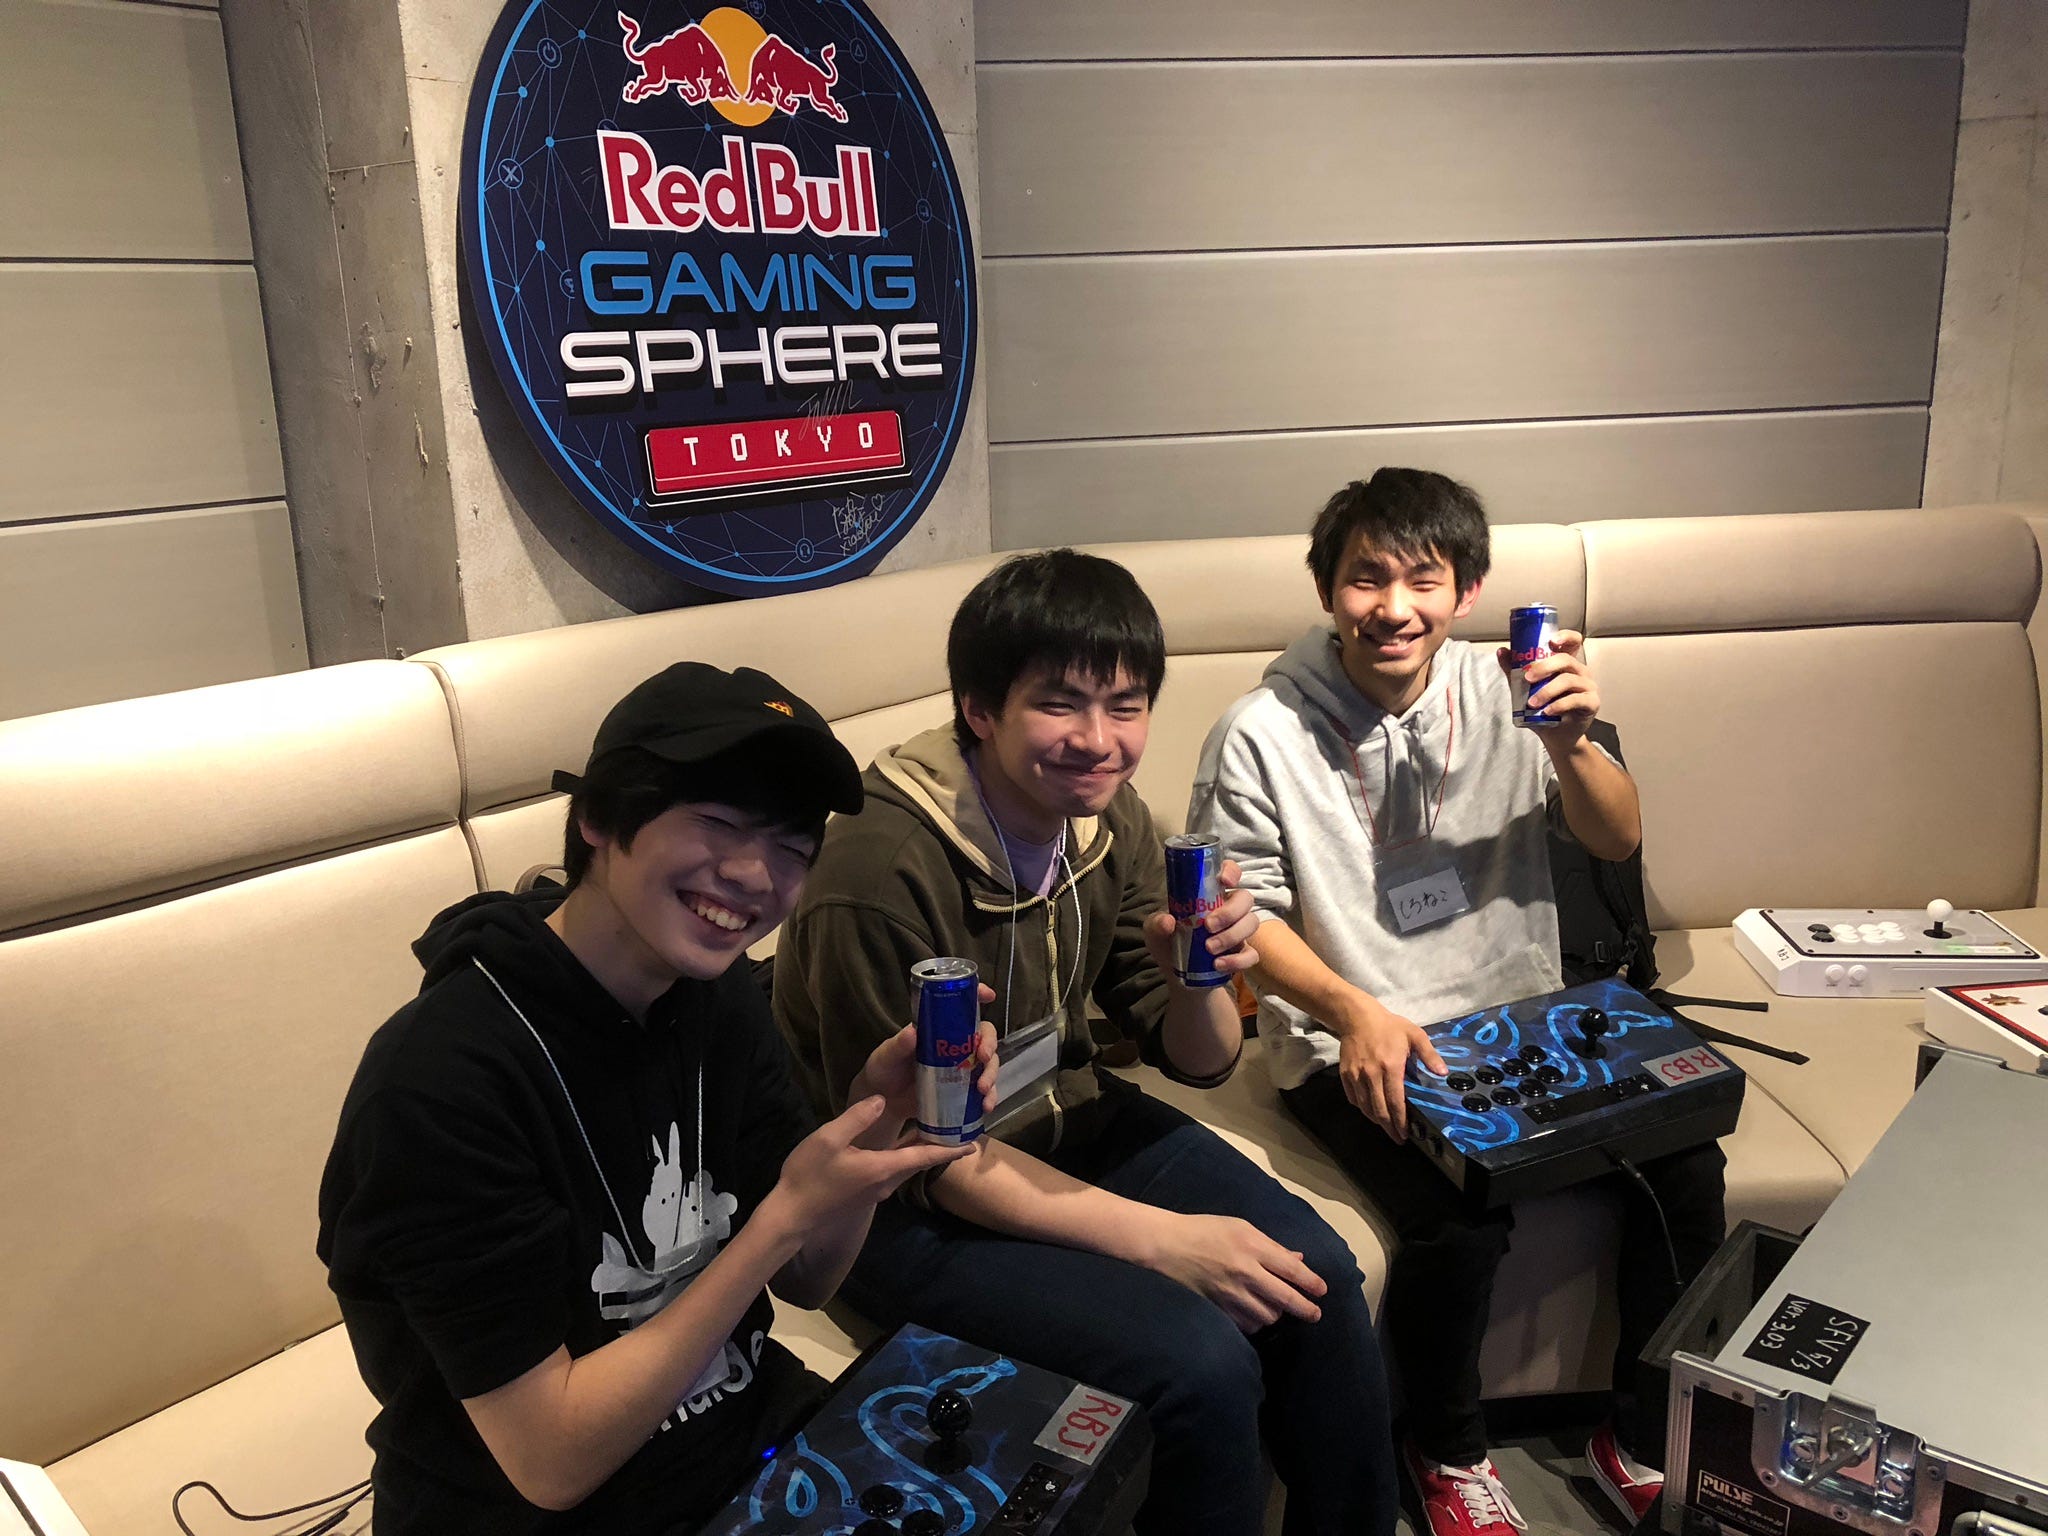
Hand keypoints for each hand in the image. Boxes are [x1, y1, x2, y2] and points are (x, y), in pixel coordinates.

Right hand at [763, 1096, 973, 1233]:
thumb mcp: (829, 1138)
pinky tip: (899, 1144)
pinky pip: (892, 1171)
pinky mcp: (864, 1194)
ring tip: (933, 1130)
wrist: (791, 1216)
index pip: (924, 1155)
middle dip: (940, 1146)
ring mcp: (875, 1191)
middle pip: (919, 1161)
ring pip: (906, 1167)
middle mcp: (885, 1182)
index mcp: (882, 1167)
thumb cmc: (809, 1176)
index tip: (973, 1143)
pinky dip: (904, 1156)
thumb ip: (857, 1117)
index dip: (950, 1149)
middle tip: (957, 1128)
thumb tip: (882, 1100)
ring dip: (921, 1151)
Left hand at [846, 990, 1000, 1137]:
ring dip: (992, 1074)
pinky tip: (986, 1106)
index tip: (989, 995)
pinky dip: (989, 1097)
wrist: (884, 1102)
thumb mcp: (887, 1055)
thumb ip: (898, 1045)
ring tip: (983, 1089)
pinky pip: (983, 1090)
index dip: (976, 997)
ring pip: (988, 1063)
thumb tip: (911, 1032)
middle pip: (983, 1035)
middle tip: (983, 1057)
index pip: (961, 1007)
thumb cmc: (884, 1069)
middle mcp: (954, 1044)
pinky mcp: (962, 1089)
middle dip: (989, 1044)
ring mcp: (961, 1067)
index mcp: (937, 1028)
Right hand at [1138, 1210, 1327, 1332]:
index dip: (1312, 1283)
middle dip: (1306, 1310)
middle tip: (1314, 1314)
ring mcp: (1231, 1294)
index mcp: (1253, 1246)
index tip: (1322, 1291)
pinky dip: (1256, 1323)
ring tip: (1278, 1309)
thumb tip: (1298, 1261)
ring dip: (1277, 1314)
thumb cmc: (1206, 1230)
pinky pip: (1247, 1325)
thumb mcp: (1241, 1227)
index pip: (1292, 1271)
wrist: (1167, 1246)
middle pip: (1286, 1299)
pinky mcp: (1219, 1309)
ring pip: (1268, 1316)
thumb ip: (1271, 1246)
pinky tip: (1255, 1315)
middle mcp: (1246, 1272)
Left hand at [1144, 857, 1261, 983]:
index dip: (1231, 871)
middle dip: (1230, 911)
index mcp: (1209, 895)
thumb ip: (1157, 924)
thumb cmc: (1168, 942)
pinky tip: (1218, 965)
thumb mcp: (1155, 931)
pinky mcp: (1242, 954)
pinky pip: (1252, 954)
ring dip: (1232, 936)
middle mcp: (1228, 909)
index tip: (1225, 881)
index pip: (1228, 872)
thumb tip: (1168, 922)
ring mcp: (1238, 931)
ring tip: (1209, 948)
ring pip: (1252, 923)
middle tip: (1208, 926)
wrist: (1176, 974)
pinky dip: (1237, 960)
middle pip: (1245, 898)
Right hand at [1336, 998, 1445, 1143]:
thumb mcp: (1415, 1035)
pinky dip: (1362, 1108)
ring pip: (1365, 1107)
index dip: (1400, 1121)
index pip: (1395, 1101)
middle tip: (1397, 1138)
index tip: (1405, 1134)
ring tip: (1386, 1126)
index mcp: (1390, 1067)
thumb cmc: (1389, 1026)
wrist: (1357, 1016)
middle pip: (1379, 1110)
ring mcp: (1356, 1075)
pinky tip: (1371, 1110)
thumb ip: (1429, 1055)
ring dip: (1376, 1120)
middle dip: (1389, 1128)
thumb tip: (1443, 1073)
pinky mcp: (1345, 1074)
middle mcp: (1371, 1074)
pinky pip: (1353, 1098)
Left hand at [1498, 629, 1598, 743]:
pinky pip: (1575, 699)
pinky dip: (1558, 705)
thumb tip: (1502, 651)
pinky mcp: (1592, 702)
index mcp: (1567, 663)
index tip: (1551, 641)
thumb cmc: (1543, 709)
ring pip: (1568, 680)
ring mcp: (1588, 686)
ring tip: (1531, 703)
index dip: (1565, 636)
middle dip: (1544, 667)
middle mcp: (1581, 671)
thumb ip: (1515, 671)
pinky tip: (1547, 711)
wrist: (1556, 736)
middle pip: (1565, 660)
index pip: (1573, 641)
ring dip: (1547, 691)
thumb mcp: (1526, 689)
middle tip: (1527, 678)